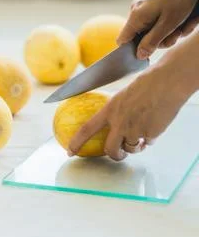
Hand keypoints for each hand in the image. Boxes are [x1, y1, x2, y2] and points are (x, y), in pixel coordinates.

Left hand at [68, 31, 198, 160]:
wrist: (168, 81)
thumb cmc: (146, 82)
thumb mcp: (124, 94)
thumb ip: (117, 109)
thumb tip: (113, 118)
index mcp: (111, 109)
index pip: (87, 128)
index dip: (77, 142)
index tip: (70, 152)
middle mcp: (121, 122)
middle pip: (111, 149)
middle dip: (115, 155)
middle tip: (120, 153)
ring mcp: (137, 129)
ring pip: (132, 148)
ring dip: (135, 145)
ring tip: (142, 133)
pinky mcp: (151, 133)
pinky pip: (148, 142)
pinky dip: (149, 138)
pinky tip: (154, 124)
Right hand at [118, 0, 198, 59]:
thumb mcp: (168, 24)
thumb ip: (151, 41)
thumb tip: (139, 55)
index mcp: (136, 16)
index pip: (122, 40)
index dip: (132, 50)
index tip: (147, 54)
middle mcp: (137, 11)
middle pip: (141, 37)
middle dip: (159, 41)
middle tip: (176, 36)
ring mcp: (145, 7)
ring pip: (152, 29)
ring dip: (169, 32)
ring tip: (183, 25)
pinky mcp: (154, 3)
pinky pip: (159, 20)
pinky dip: (172, 23)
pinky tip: (184, 19)